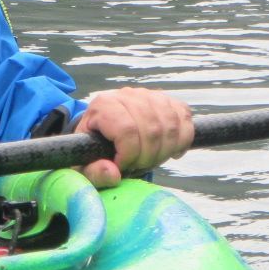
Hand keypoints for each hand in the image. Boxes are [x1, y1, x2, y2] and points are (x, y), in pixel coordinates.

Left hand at [73, 87, 192, 188]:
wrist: (102, 134)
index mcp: (103, 105)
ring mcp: (149, 95)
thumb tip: (113, 174)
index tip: (123, 167)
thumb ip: (94, 173)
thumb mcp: (84, 165)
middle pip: (152, 130)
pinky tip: (169, 151)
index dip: (130, 156)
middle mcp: (127, 95)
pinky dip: (182, 139)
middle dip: (148, 157)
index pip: (127, 130)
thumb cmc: (91, 151)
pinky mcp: (166, 100)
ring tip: (150, 160)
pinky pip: (184, 118)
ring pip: (171, 125)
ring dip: (165, 151)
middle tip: (137, 167)